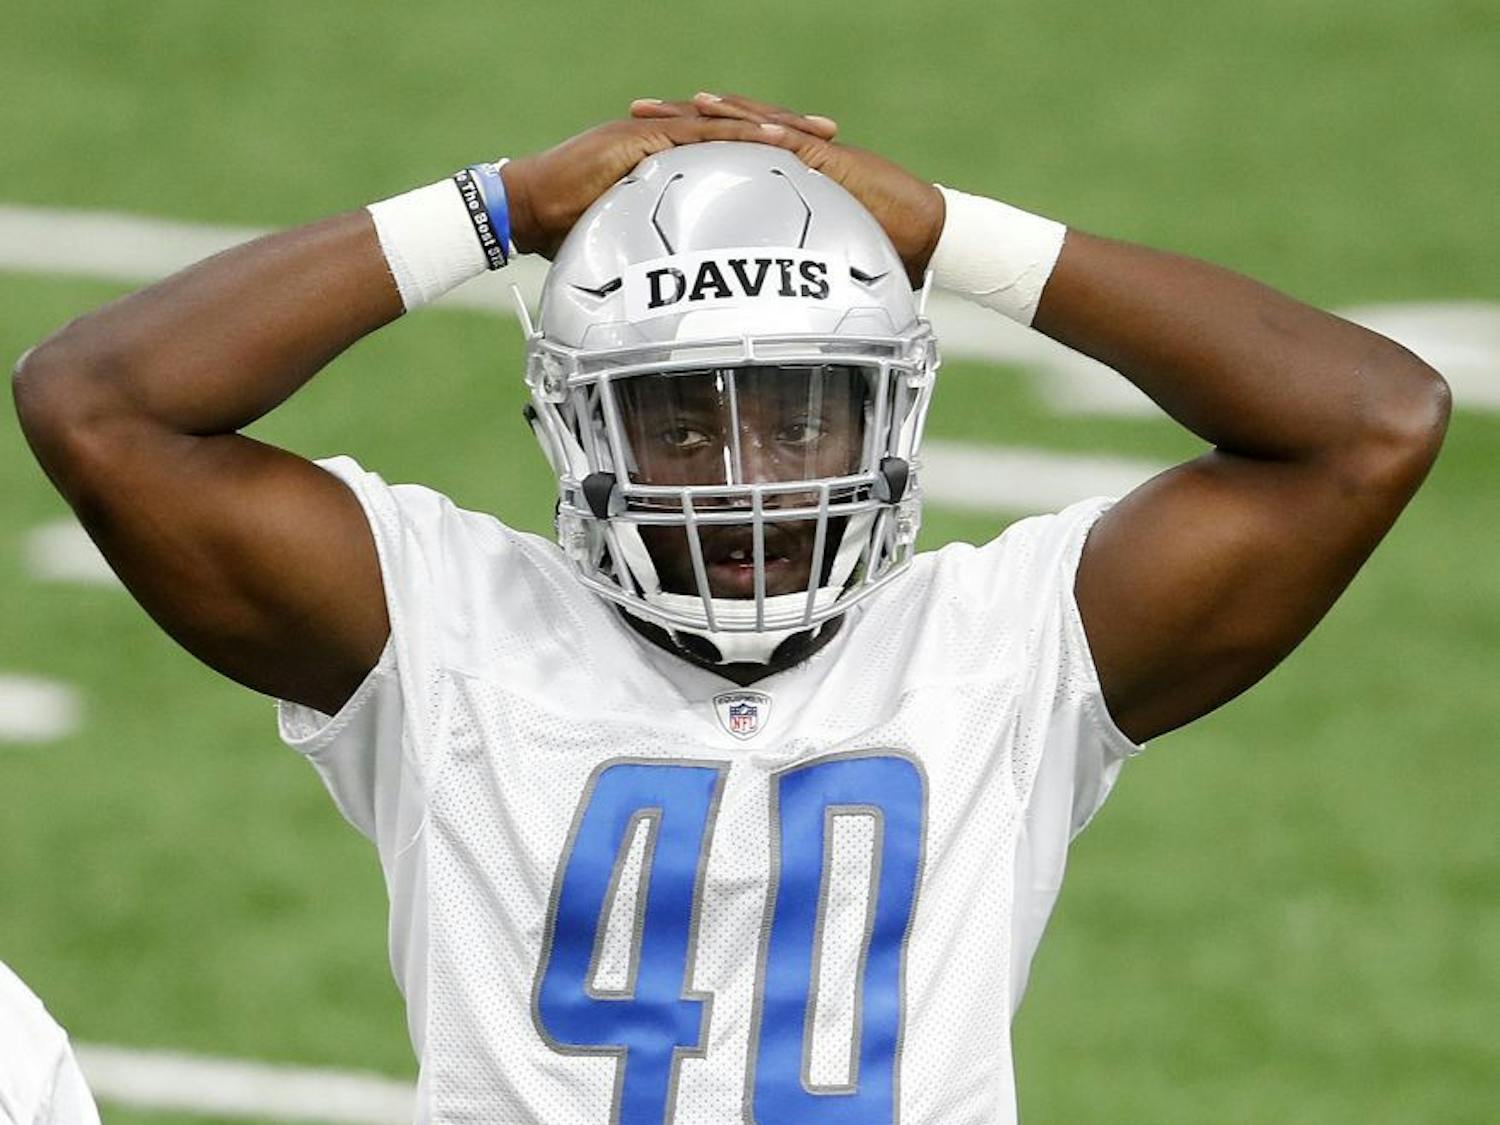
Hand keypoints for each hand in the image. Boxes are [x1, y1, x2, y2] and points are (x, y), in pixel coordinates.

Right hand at [500, 116, 813, 258]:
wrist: (524, 211)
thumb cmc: (563, 233)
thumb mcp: (624, 247)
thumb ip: (654, 258)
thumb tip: (675, 296)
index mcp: (664, 157)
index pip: (727, 147)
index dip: (769, 149)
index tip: (809, 160)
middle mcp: (665, 136)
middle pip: (738, 126)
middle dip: (788, 129)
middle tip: (832, 136)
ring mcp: (655, 131)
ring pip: (728, 122)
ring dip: (775, 125)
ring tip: (816, 133)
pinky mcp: (644, 136)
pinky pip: (702, 132)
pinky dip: (740, 134)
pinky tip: (775, 137)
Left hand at [630, 92, 945, 286]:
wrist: (923, 235)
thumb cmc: (874, 252)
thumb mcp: (808, 267)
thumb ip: (774, 278)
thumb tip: (745, 311)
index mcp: (778, 178)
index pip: (721, 153)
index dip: (680, 145)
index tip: (639, 145)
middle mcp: (788, 158)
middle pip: (725, 130)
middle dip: (679, 118)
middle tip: (637, 114)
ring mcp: (808, 153)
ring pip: (751, 125)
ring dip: (713, 113)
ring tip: (675, 106)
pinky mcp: (829, 158)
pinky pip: (791, 141)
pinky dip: (763, 132)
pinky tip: (733, 125)